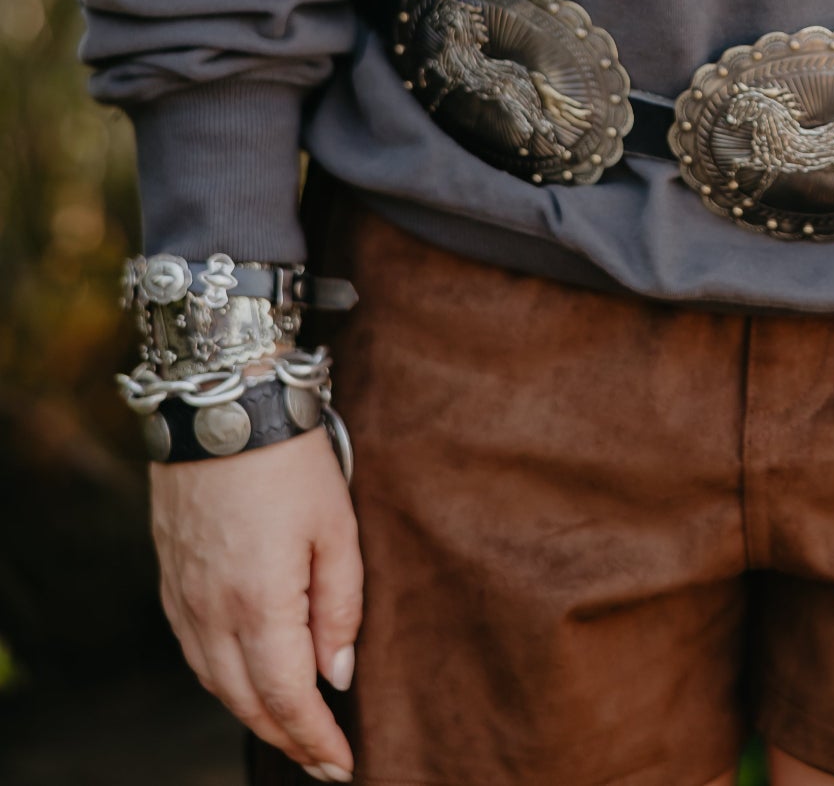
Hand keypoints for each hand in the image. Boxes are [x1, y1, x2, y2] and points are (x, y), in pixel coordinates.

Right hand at [151, 426, 362, 781]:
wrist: (222, 403)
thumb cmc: (290, 459)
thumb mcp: (337, 526)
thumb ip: (341, 607)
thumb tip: (337, 676)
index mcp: (259, 604)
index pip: (287, 699)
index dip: (315, 739)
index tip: (343, 765)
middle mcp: (211, 613)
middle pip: (247, 702)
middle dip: (287, 739)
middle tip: (322, 760)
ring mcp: (184, 598)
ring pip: (215, 683)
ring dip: (254, 713)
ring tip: (292, 728)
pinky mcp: (170, 578)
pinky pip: (194, 651)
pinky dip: (223, 679)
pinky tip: (247, 678)